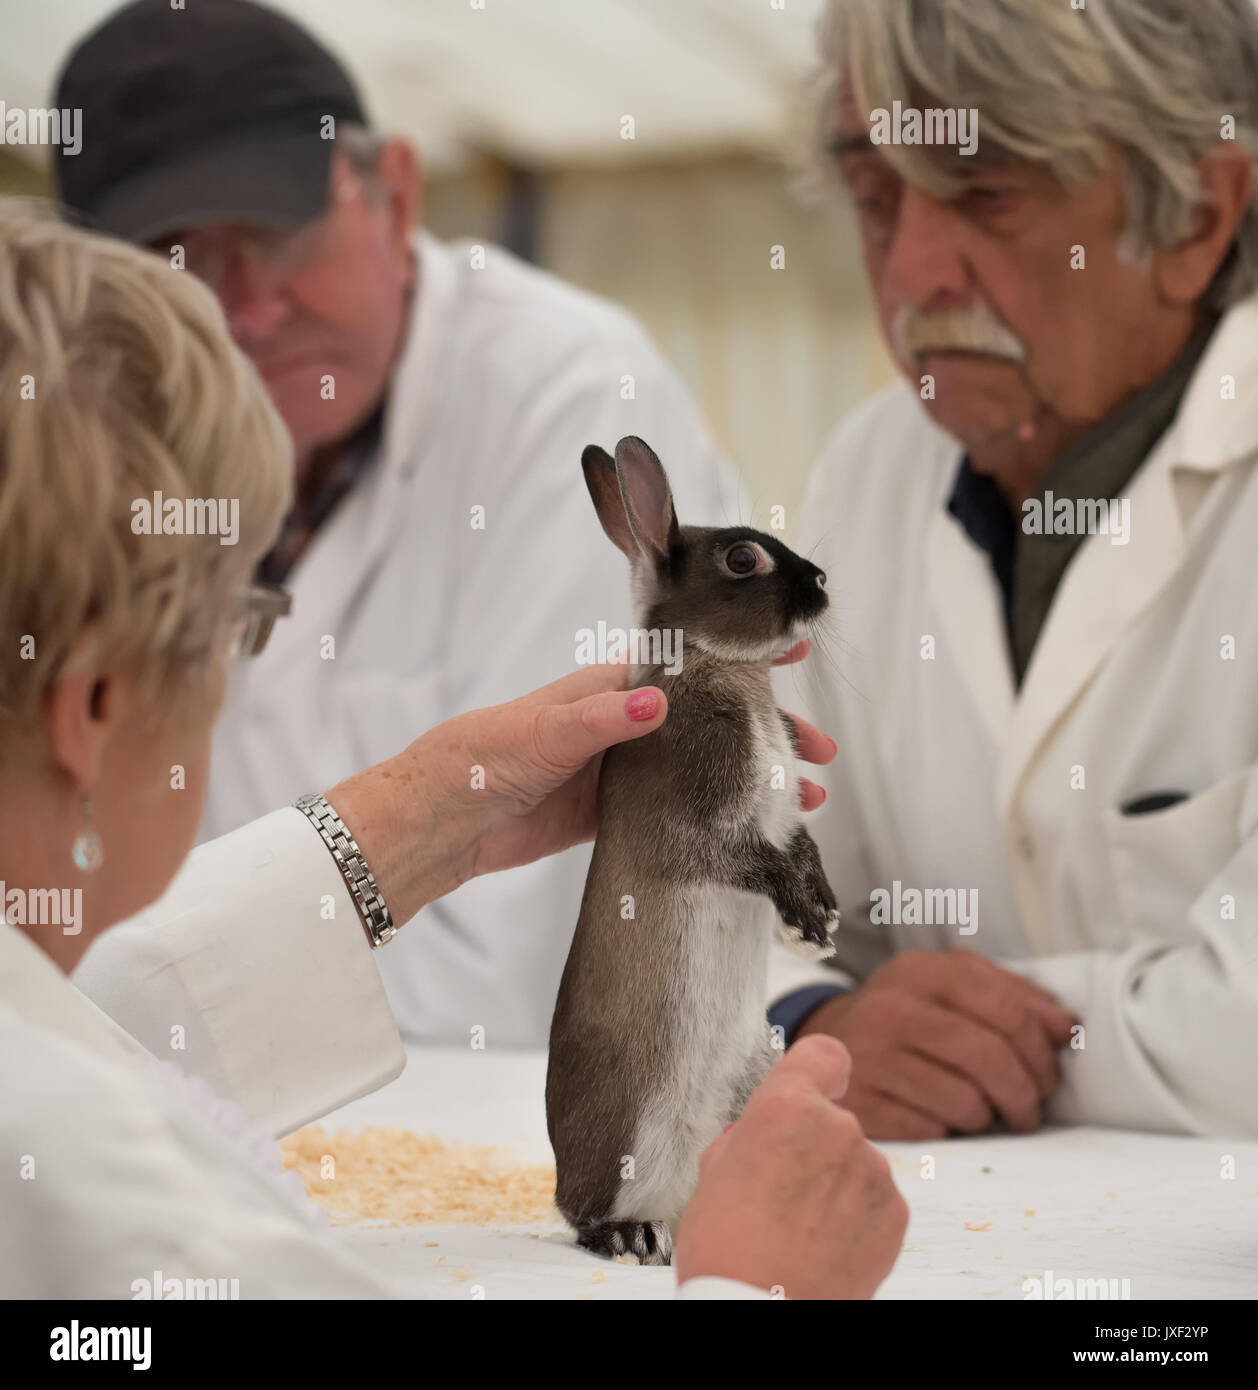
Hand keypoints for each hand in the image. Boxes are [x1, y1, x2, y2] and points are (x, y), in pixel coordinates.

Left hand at [325, 644, 837, 927]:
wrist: (444, 821)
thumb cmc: (484, 755)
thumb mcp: (544, 732)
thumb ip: (601, 719)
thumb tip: (658, 704)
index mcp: (610, 687)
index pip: (690, 665)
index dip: (740, 659)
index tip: (792, 649)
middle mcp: (624, 723)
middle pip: (710, 721)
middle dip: (764, 731)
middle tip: (819, 751)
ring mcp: (623, 769)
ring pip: (703, 767)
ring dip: (750, 777)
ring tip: (806, 797)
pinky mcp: (614, 813)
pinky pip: (677, 808)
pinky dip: (715, 814)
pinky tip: (749, 825)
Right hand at [675, 1035, 907, 1299]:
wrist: (759, 1312)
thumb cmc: (726, 1248)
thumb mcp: (714, 1172)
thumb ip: (750, 1136)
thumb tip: (760, 1136)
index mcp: (786, 1106)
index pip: (823, 1054)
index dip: (819, 1070)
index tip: (819, 1085)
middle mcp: (838, 1128)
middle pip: (832, 1120)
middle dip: (813, 1147)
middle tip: (780, 1191)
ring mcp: (872, 1171)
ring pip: (855, 1164)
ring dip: (836, 1185)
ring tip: (800, 1229)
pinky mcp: (895, 1214)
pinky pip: (876, 1201)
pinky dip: (857, 1218)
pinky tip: (825, 1247)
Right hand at [796, 950, 1077, 1137]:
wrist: (829, 1038)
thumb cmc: (910, 1015)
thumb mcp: (951, 986)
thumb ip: (1013, 997)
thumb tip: (1068, 1028)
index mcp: (922, 971)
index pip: (1006, 1010)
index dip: (1041, 1051)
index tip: (1050, 1076)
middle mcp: (889, 1007)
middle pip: (989, 1057)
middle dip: (1024, 1093)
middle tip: (1029, 1110)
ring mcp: (868, 1055)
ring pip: (965, 1101)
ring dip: (987, 1116)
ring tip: (982, 1112)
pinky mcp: (858, 1101)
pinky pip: (932, 1130)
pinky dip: (949, 1130)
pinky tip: (942, 1118)